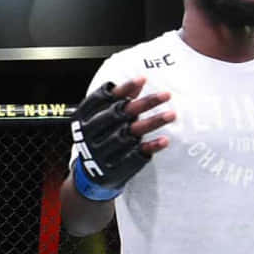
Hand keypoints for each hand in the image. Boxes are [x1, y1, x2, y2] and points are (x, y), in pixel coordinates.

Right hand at [69, 77, 173, 200]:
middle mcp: (89, 135)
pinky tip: (165, 140)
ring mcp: (101, 153)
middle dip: (143, 104)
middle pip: (118, 114)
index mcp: (82, 118)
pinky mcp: (114, 168)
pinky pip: (135, 156)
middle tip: (166, 95)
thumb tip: (140, 82)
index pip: (101, 99)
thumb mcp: (99, 117)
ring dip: (152, 123)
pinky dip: (150, 147)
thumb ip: (117, 100)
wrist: (90, 175)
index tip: (143, 78)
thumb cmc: (99, 137)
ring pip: (129, 134)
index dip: (122, 89)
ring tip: (171, 114)